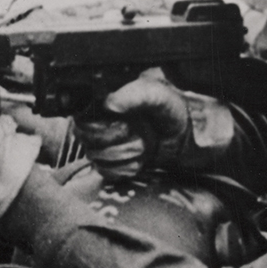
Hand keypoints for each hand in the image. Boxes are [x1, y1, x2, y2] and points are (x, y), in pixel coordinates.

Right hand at [73, 72, 230, 177]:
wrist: (185, 134)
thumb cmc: (170, 109)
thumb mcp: (157, 95)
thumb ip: (134, 96)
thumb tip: (110, 103)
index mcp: (103, 102)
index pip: (82, 120)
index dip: (101, 128)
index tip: (125, 127)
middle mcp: (99, 122)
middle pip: (87, 141)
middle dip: (118, 142)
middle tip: (140, 137)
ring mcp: (103, 144)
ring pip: (96, 158)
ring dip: (125, 155)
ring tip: (143, 146)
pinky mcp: (111, 163)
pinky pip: (105, 172)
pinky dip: (125, 169)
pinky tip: (139, 160)